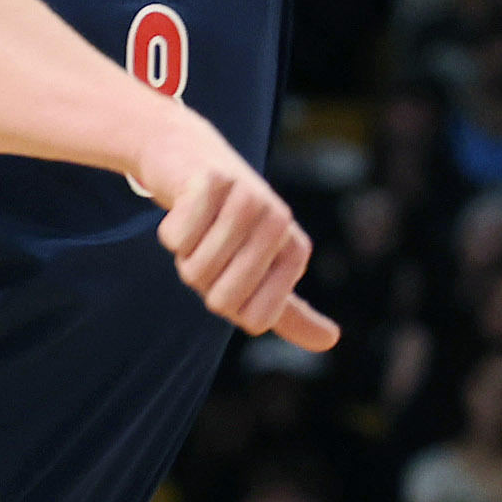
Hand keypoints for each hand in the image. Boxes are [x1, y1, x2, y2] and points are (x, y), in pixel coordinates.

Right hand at [138, 115, 336, 349]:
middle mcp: (279, 223)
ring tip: (198, 228)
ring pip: (197, 270)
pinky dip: (170, 231)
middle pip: (223, 299)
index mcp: (295, 252)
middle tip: (209, 249)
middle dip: (204, 282)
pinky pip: (176, 238)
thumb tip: (331, 342)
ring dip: (185, 257)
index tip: (231, 273)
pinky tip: (183, 207)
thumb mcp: (263, 267)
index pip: (256, 319)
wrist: (191, 159)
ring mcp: (248, 198)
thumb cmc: (228, 223)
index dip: (230, 305)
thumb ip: (290, 311)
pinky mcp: (211, 180)